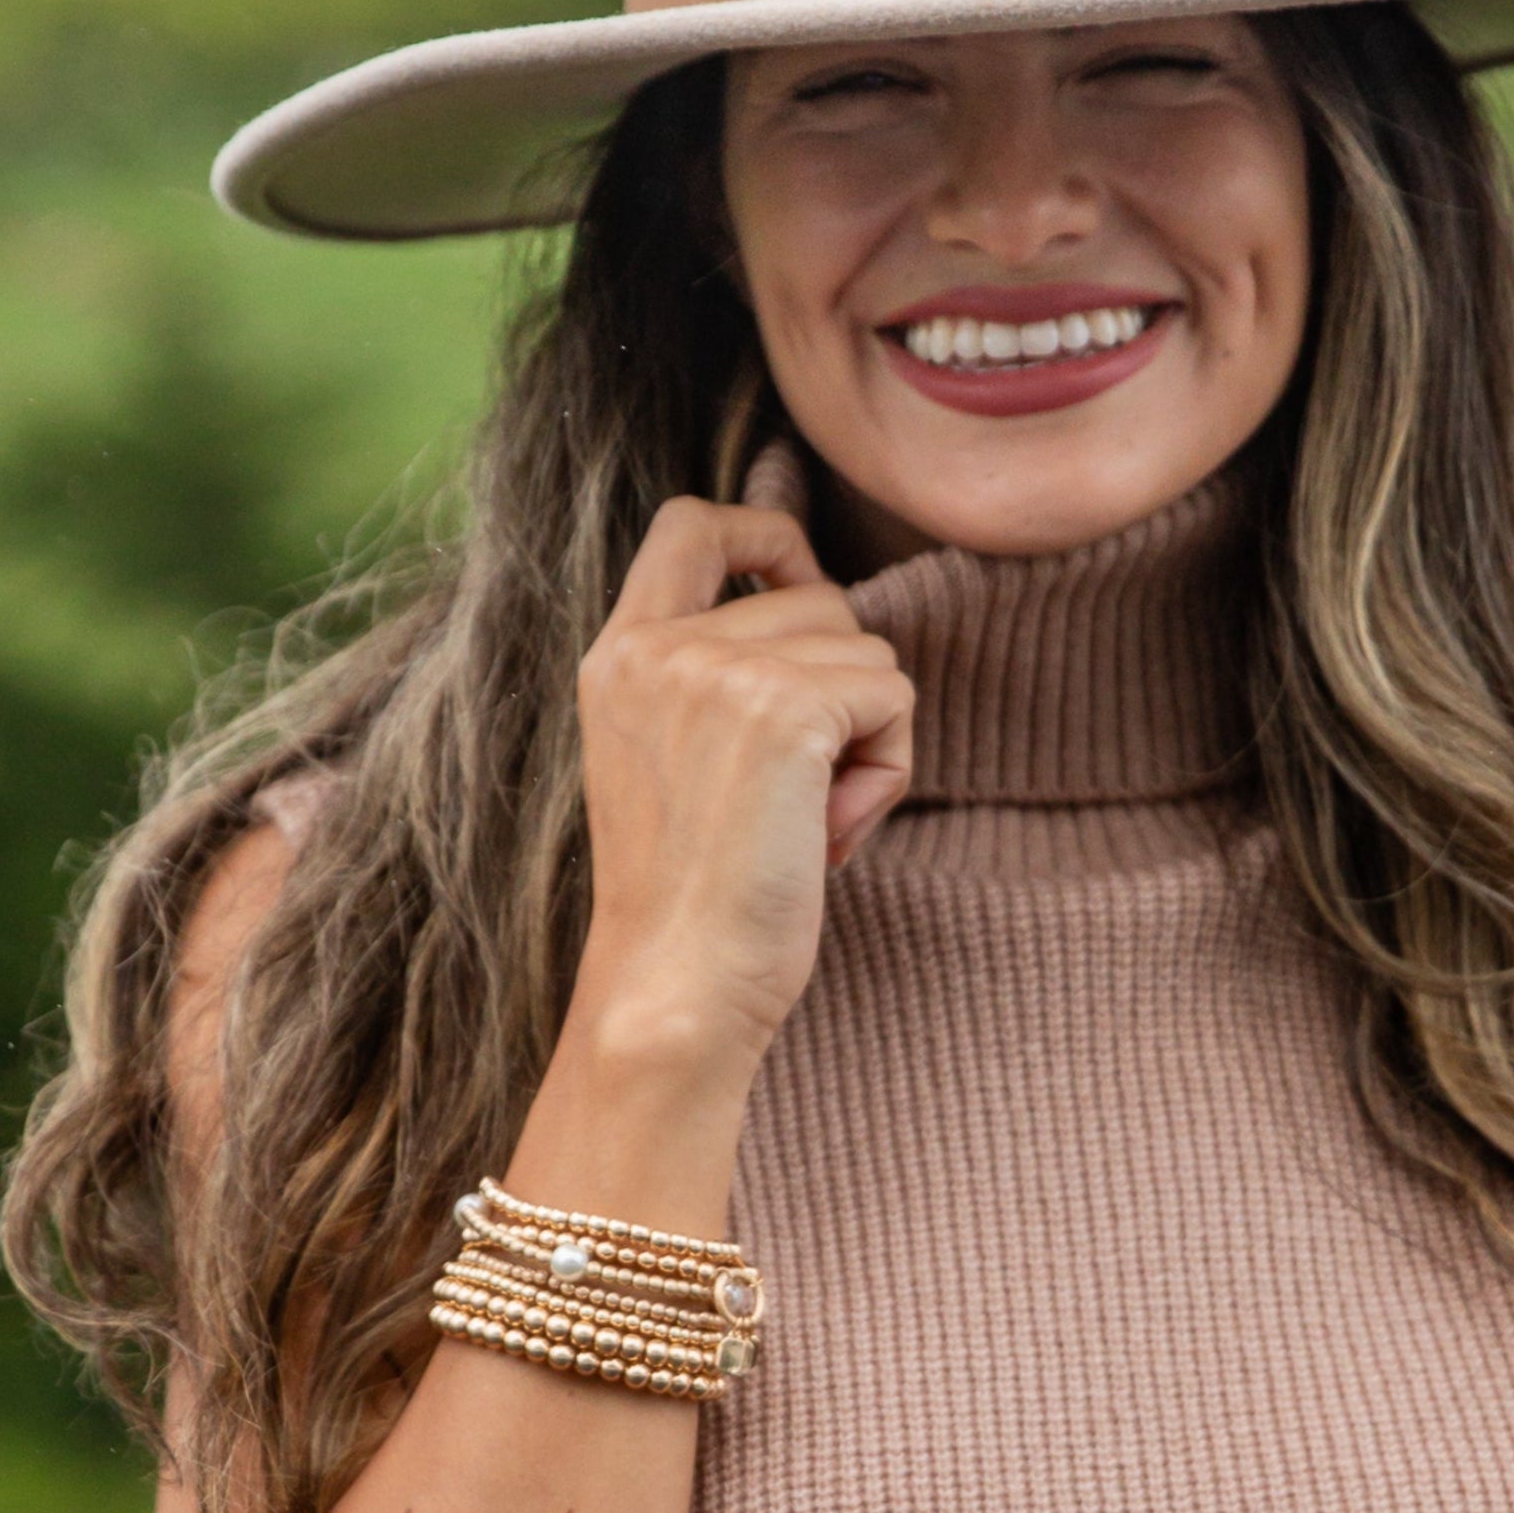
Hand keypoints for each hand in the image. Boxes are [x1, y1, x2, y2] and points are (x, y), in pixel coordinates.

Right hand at [569, 496, 913, 1077]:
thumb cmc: (694, 905)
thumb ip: (723, 682)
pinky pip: (893, 699)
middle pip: (821, 601)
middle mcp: (659, 646)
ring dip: (869, 741)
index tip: (801, 579)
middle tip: (799, 800)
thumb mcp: (679, 764)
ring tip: (807, 826)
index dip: (768, 532)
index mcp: (619, 656)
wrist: (675, 989)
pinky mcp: (784, 708)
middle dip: (842, 693)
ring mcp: (719, 669)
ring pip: (869, 653)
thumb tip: (833, 612)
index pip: (691, 523)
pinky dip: (887, 772)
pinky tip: (831, 835)